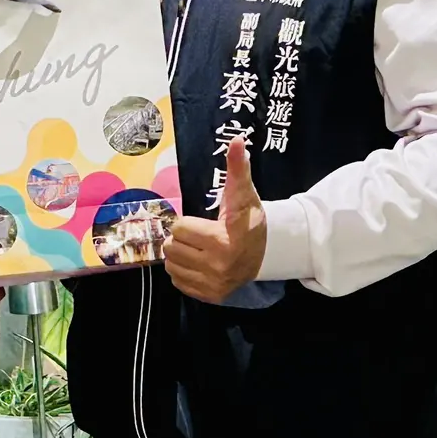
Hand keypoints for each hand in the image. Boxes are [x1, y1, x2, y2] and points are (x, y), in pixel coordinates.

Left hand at [165, 136, 267, 303]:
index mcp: (223, 241)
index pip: (180, 228)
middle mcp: (217, 267)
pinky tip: (198, 262)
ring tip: (197, 248)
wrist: (265, 254)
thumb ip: (237, 170)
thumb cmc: (249, 221)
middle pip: (171, 246)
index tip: (203, 222)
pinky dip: (183, 271)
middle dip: (181, 238)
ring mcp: (213, 284)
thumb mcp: (243, 195)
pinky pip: (177, 281)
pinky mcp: (209, 296)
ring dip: (179, 254)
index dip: (188, 221)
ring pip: (171, 264)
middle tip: (198, 235)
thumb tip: (236, 141)